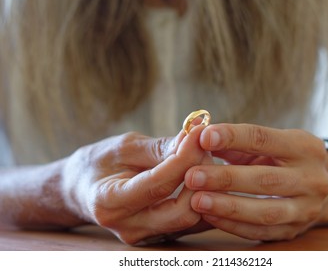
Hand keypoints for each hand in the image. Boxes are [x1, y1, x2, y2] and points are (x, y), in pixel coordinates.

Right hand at [61, 126, 209, 243]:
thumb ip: (160, 147)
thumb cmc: (100, 163)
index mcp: (110, 202)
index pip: (159, 184)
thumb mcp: (124, 147)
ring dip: (204, 188)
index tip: (199, 133)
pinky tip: (199, 174)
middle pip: (182, 211)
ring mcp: (144, 235)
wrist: (81, 189)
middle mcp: (128, 227)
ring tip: (202, 158)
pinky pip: (189, 222)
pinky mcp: (157, 235)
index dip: (184, 158)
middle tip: (204, 147)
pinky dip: (200, 197)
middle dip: (200, 177)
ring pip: (191, 220)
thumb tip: (195, 138)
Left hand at [185, 123, 327, 240]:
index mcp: (305, 146)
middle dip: (225, 178)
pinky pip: (261, 232)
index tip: (203, 137)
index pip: (264, 139)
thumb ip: (234, 143)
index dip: (232, 137)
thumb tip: (198, 138)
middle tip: (192, 176)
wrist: (311, 185)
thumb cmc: (277, 158)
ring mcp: (308, 208)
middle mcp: (313, 178)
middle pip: (265, 179)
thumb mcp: (263, 144)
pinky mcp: (296, 230)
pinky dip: (233, 225)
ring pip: (265, 211)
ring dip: (227, 206)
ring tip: (197, 200)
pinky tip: (210, 216)